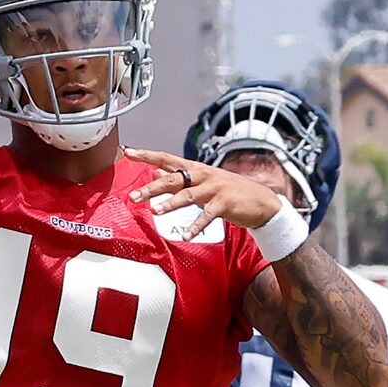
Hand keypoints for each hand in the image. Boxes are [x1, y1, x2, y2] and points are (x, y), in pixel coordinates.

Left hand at [121, 148, 290, 233]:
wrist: (260, 201)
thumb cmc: (227, 192)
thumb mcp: (201, 182)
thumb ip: (178, 178)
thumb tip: (155, 172)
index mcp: (194, 169)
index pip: (166, 158)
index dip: (147, 155)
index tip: (128, 152)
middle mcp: (203, 175)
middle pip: (173, 178)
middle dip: (152, 187)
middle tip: (134, 196)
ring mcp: (214, 188)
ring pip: (188, 194)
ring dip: (171, 203)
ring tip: (156, 212)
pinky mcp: (225, 203)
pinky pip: (207, 215)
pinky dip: (196, 226)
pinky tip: (186, 235)